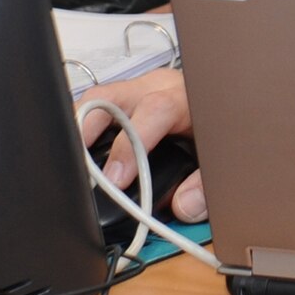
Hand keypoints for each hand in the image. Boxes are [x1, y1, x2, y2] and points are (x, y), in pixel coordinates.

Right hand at [77, 67, 206, 222]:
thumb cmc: (216, 128)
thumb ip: (206, 184)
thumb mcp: (220, 155)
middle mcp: (156, 88)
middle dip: (88, 130)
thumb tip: (182, 206)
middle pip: (111, 96)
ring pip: (96, 100)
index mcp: (184, 98)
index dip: (132, 145)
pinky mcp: (125, 98)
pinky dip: (83, 131)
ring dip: (80, 131)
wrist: (223, 102)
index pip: (155, 110)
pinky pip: (96, 109)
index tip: (117, 179)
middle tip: (78, 167)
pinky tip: (80, 156)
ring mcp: (137, 90)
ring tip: (71, 165)